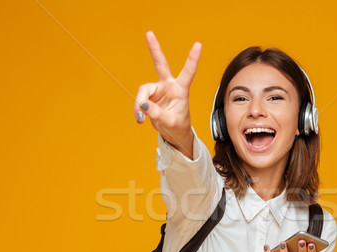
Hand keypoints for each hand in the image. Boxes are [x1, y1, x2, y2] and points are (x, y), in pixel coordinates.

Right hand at [135, 31, 201, 157]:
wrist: (173, 133)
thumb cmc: (178, 126)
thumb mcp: (170, 122)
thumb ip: (157, 114)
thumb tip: (143, 105)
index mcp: (181, 90)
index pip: (188, 72)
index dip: (192, 59)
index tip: (198, 44)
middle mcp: (169, 86)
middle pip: (160, 64)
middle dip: (154, 49)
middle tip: (149, 33)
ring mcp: (158, 90)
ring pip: (143, 91)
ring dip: (139, 104)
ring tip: (140, 118)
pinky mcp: (149, 96)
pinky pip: (139, 100)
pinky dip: (137, 110)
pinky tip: (140, 118)